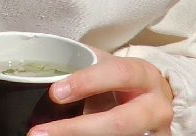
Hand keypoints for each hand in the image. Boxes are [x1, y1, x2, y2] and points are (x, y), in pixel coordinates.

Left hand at [28, 49, 172, 135]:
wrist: (153, 100)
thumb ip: (82, 66)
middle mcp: (155, 108)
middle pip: (118, 123)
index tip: (54, 93)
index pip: (118, 74)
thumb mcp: (107, 66)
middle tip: (40, 133)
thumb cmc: (121, 79)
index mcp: (144, 75)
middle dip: (76, 129)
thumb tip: (40, 72)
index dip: (87, 82)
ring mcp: (155, 133)